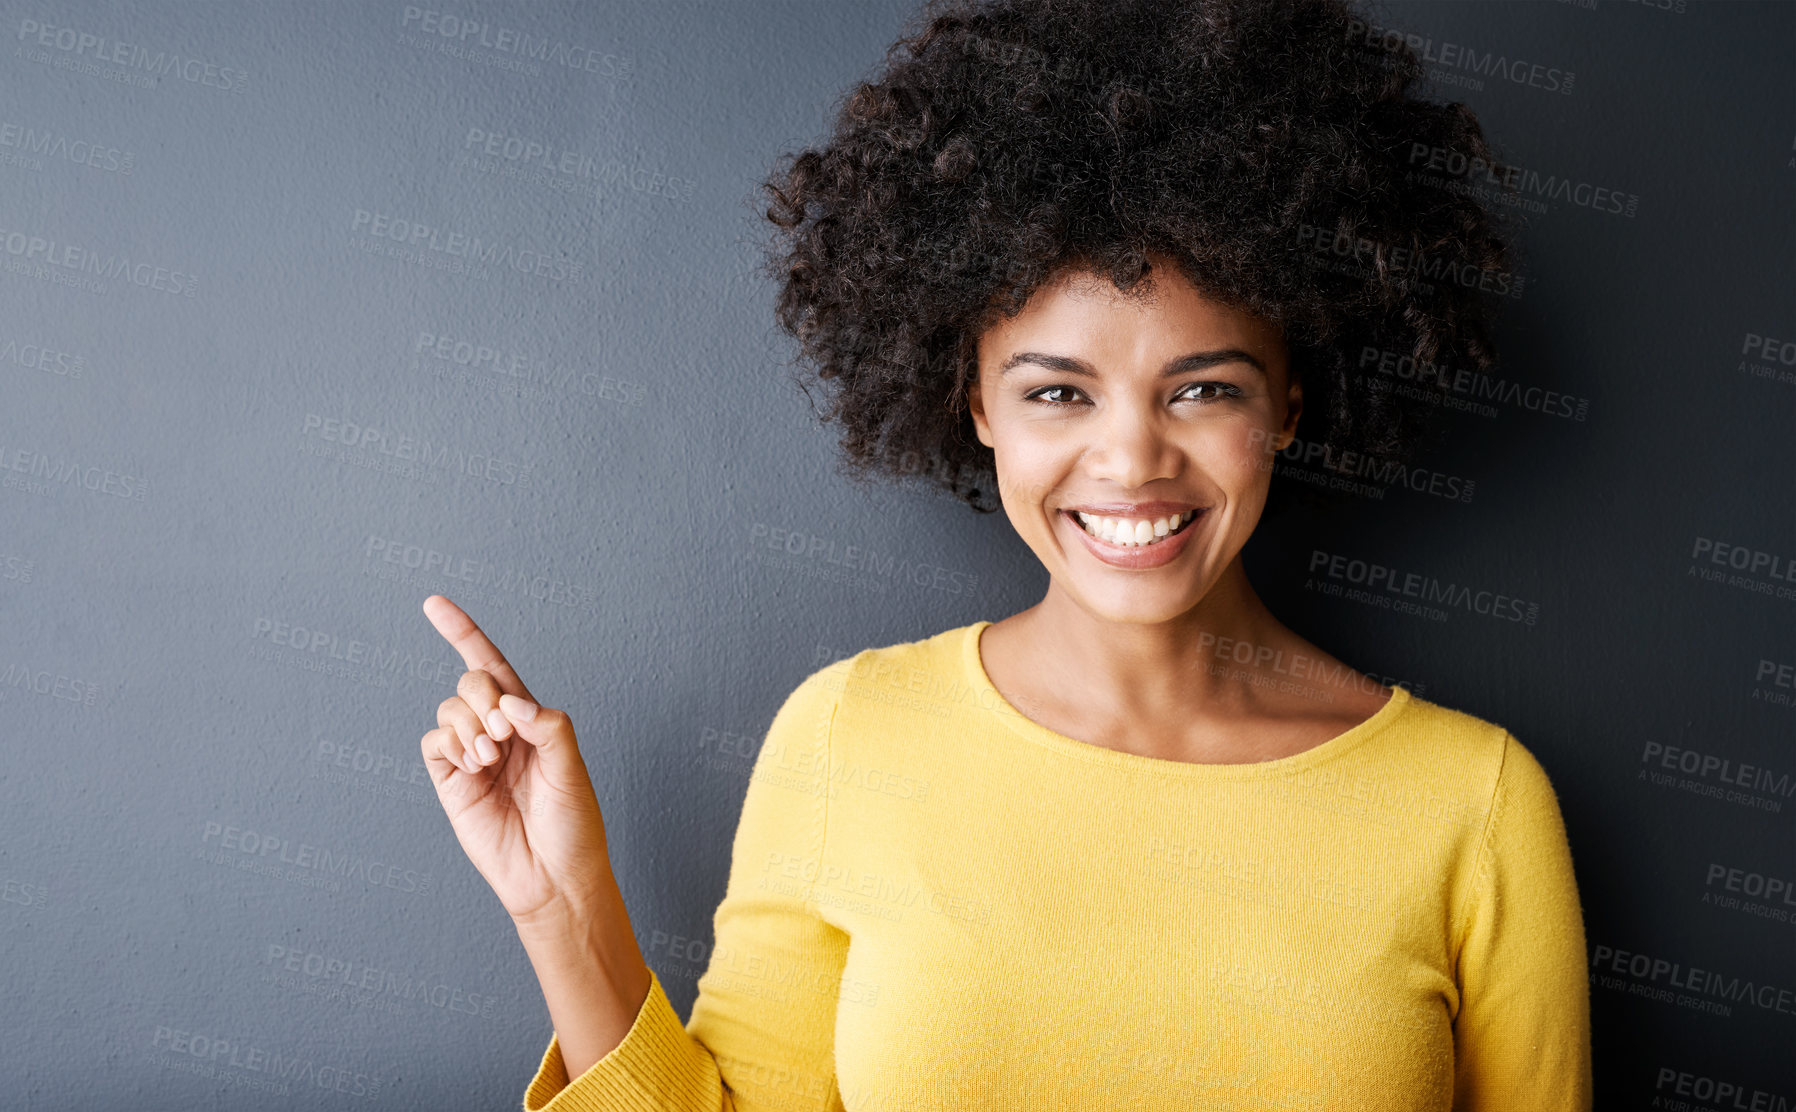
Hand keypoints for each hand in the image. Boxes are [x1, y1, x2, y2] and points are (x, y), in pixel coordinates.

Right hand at [419, 595, 616, 933]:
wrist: (553, 876)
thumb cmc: (572, 824)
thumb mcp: (572, 767)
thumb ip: (546, 725)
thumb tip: (509, 701)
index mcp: (529, 719)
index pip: (493, 666)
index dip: (464, 633)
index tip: (433, 604)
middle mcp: (497, 731)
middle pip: (472, 680)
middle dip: (484, 696)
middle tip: (504, 735)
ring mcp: (471, 754)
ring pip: (451, 707)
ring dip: (470, 723)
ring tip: (490, 758)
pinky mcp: (450, 781)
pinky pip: (435, 740)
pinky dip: (452, 742)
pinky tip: (473, 766)